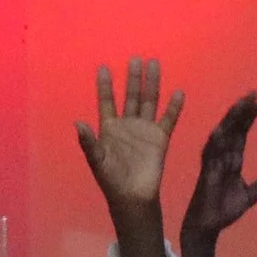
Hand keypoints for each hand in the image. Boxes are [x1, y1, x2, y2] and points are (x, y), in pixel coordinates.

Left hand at [76, 58, 183, 211]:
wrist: (133, 197)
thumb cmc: (112, 180)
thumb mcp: (97, 160)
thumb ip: (88, 142)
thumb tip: (78, 123)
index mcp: (110, 128)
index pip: (107, 102)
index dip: (105, 86)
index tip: (104, 68)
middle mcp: (128, 125)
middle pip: (131, 96)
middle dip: (133, 78)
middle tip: (135, 58)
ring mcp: (144, 131)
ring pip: (149, 102)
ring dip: (151, 84)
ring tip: (154, 64)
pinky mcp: (160, 139)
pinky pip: (168, 119)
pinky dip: (174, 107)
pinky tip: (178, 93)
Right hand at [180, 92, 256, 256]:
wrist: (209, 226)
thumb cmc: (224, 209)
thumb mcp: (249, 196)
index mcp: (232, 158)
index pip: (242, 132)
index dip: (250, 118)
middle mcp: (222, 156)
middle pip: (233, 128)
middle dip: (243, 111)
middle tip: (254, 94)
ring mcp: (213, 162)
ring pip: (222, 135)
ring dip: (231, 120)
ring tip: (241, 104)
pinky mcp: (207, 173)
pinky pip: (210, 154)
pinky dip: (216, 141)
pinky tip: (222, 128)